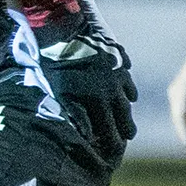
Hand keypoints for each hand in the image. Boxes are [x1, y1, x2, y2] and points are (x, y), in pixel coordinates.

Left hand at [44, 50, 138, 165]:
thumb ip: (75, 115)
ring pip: (127, 98)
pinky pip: (127, 78)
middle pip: (123, 115)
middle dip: (124, 129)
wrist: (63, 34)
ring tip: (128, 121)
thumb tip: (86, 135)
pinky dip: (128, 89)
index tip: (115, 152)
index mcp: (98, 100)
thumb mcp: (61, 94)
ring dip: (127, 111)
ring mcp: (117, 73)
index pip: (110, 128)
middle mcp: (112, 89)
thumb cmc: (56, 67)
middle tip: (126, 139)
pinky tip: (128, 94)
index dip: (113, 142)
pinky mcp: (117, 59)